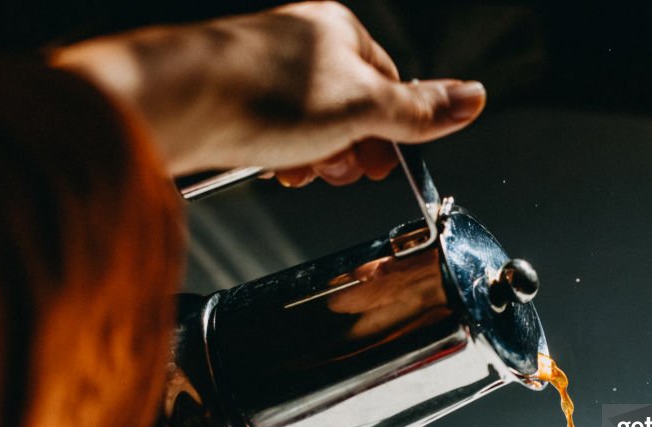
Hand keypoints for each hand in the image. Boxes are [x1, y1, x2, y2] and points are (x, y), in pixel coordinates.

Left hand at [52, 2, 486, 183]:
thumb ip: (420, 110)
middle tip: (341, 169)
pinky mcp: (236, 100)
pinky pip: (276, 133)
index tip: (383, 162)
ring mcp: (267, 71)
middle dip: (351, 149)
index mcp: (340, 33)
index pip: (391, 85)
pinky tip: (276, 167)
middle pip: (352, 108)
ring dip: (317, 158)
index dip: (393, 131)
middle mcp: (303, 45)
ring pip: (314, 126)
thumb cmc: (264, 92)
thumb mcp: (364, 107)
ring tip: (304, 170)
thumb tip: (473, 98)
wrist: (177, 104)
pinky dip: (282, 156)